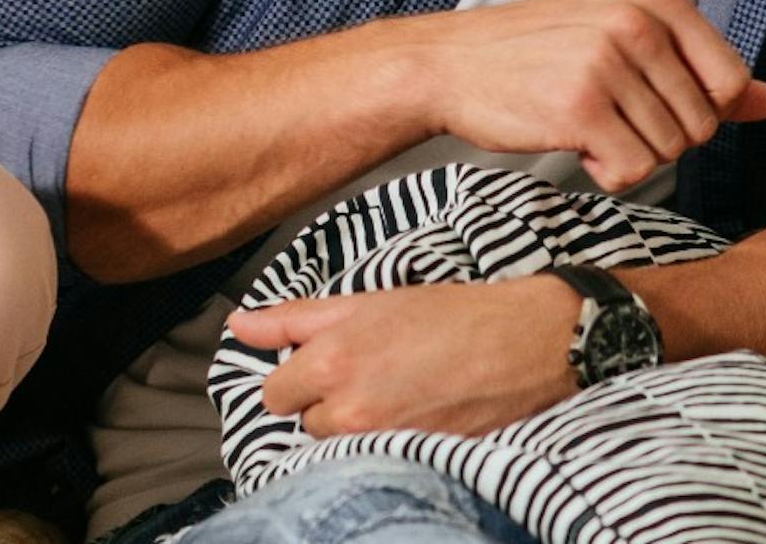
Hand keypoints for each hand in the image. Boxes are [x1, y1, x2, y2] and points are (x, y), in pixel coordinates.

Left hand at [230, 278, 580, 437]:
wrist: (527, 344)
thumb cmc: (449, 315)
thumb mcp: (364, 302)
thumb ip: (293, 318)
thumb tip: (238, 324)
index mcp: (329, 364)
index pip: (274, 395)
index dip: (299, 376)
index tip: (328, 362)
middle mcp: (348, 412)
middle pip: (306, 423)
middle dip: (327, 402)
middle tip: (371, 372)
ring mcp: (381, 444)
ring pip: (338, 445)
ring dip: (355, 426)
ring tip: (396, 393)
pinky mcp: (412, 463)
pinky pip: (374, 461)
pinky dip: (386, 443)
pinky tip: (414, 416)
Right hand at [409, 0, 765, 192]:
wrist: (449, 64)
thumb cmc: (534, 53)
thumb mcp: (622, 42)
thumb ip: (700, 70)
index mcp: (655, 2)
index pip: (730, 81)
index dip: (696, 109)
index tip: (648, 99)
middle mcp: (636, 25)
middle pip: (702, 126)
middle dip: (659, 137)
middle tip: (607, 113)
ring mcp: (608, 65)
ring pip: (670, 153)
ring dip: (630, 155)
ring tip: (585, 123)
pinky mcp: (580, 109)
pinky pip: (633, 174)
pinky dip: (608, 175)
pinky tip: (576, 146)